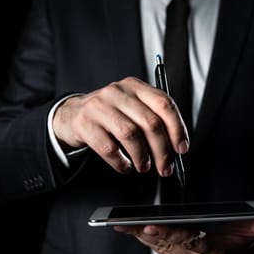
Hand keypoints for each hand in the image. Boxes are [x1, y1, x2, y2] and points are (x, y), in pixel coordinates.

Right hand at [53, 77, 189, 175]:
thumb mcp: (131, 108)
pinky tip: (125, 166)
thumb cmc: (109, 115)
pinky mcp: (84, 124)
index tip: (181, 148)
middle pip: (150, 122)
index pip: (164, 104)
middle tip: (165, 167)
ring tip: (144, 167)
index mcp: (135, 86)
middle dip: (162, 150)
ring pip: (130, 134)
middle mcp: (117, 92)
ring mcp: (99, 107)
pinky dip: (120, 162)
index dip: (177, 128)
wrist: (71, 115)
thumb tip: (175, 147)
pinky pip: (108, 148)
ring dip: (142, 157)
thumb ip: (152, 120)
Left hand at [114, 219, 253, 253]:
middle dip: (144, 234)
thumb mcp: (251, 234)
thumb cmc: (242, 243)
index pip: (188, 242)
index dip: (168, 234)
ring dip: (140, 237)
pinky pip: (159, 252)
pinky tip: (133, 230)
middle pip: (167, 245)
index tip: (149, 226)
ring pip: (159, 249)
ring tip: (122, 224)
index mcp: (213, 253)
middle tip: (124, 224)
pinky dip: (146, 240)